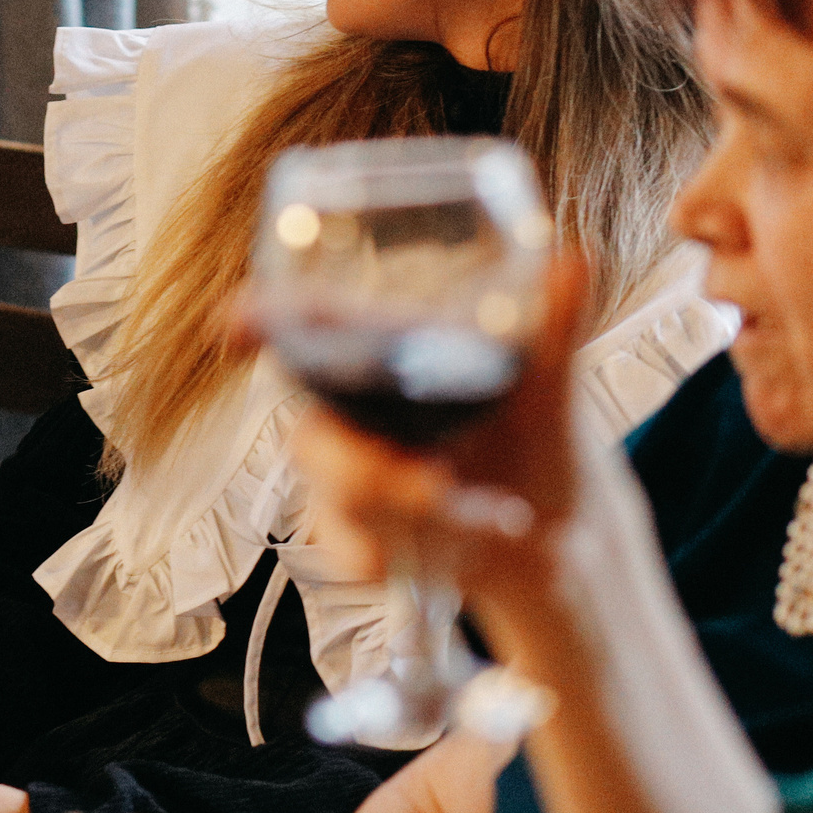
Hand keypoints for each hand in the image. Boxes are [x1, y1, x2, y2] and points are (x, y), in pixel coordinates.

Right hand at [287, 249, 588, 609]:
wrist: (563, 532)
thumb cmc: (538, 440)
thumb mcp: (544, 384)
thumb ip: (553, 327)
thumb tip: (572, 259)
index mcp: (381, 358)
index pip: (302, 329)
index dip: (258, 321)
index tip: (240, 326)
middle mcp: (353, 416)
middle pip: (308, 435)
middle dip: (357, 465)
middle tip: (430, 482)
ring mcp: (350, 480)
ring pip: (333, 499)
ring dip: (400, 513)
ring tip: (469, 513)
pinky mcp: (361, 537)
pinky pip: (351, 552)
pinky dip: (412, 552)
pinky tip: (470, 539)